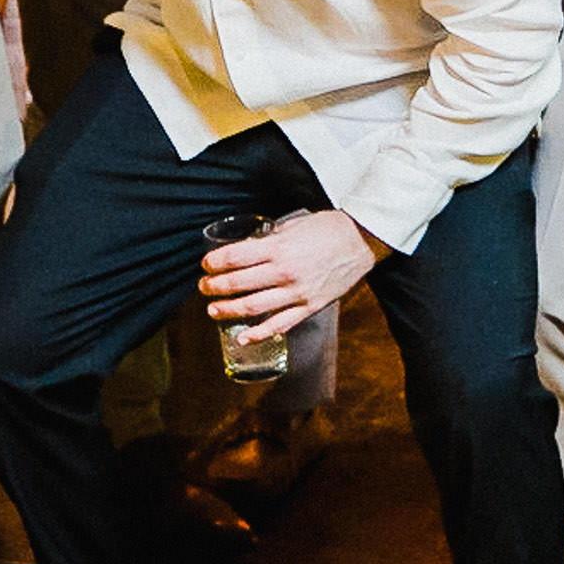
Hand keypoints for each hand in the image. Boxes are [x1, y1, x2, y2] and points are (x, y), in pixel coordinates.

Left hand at [200, 207, 378, 343]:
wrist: (360, 242)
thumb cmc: (327, 229)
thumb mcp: (293, 226)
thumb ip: (270, 240)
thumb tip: (248, 249)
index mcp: (278, 248)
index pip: (235, 257)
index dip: (215, 262)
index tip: (205, 265)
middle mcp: (284, 272)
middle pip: (238, 283)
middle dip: (215, 286)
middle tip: (203, 286)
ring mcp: (297, 293)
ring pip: (253, 307)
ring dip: (228, 310)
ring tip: (213, 309)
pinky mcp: (309, 307)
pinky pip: (280, 324)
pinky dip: (259, 333)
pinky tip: (243, 337)